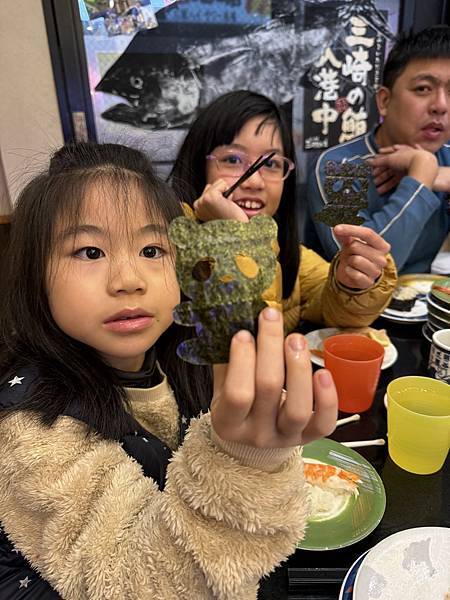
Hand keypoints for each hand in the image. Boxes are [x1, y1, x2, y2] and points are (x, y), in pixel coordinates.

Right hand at [193, 179, 247, 221]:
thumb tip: (221, 185)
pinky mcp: (210, 197)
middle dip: (221, 194)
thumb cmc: (232, 221)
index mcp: (197, 210)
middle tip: (225, 209)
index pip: (207, 191)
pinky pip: (222, 183)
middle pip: (210, 186)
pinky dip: (229, 191)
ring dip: (226, 194)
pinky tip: (228, 204)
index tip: (222, 210)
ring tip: (227, 207)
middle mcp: (197, 206)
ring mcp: (202, 201)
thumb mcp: (218, 209)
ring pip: (216, 183)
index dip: (219, 197)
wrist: (238, 230)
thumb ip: (215, 199)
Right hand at [211, 307, 336, 448]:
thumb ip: (229, 358)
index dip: (242, 360)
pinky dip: (327, 398)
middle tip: (271, 317)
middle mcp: (256, 435)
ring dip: (299, 367)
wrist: (254, 432)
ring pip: (297, 408)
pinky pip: (323, 422)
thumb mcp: (224, 382)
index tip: (244, 332)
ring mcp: (285, 438)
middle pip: (268, 390)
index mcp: (228, 423)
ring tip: (296, 339)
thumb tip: (237, 316)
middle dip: (271, 347)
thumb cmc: (239, 400)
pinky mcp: (309, 437)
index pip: (237, 394)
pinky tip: (323, 372)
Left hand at [333, 225, 390, 289]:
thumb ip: (344, 234)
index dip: (351, 229)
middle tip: (351, 254)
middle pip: (357, 246)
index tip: (337, 228)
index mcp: (381, 245)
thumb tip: (336, 227)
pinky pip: (353, 273)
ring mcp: (376, 271)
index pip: (368, 233)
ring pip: (355, 260)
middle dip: (349, 249)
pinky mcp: (369, 282)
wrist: (353, 274)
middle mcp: (382, 258)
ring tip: (352, 263)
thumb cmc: (355, 255)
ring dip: (348, 261)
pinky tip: (352, 271)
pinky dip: (348, 271)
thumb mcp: (350, 242)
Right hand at [368, 145, 437, 191]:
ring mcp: (406, 170)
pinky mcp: (409, 178)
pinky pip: (397, 182)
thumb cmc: (409, 158)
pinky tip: (383, 190)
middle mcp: (403, 161)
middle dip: (380, 174)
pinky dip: (389, 186)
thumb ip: (378, 161)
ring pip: (392, 176)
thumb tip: (368, 161)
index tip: (372, 165)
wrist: (422, 166)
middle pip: (389, 168)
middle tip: (373, 178)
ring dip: (383, 182)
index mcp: (399, 153)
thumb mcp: (390, 159)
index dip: (379, 161)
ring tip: (377, 188)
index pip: (387, 157)